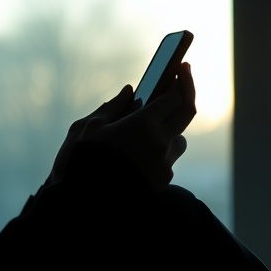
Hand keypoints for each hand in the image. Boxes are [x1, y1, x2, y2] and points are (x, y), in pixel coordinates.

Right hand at [49, 62, 195, 190]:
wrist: (87, 203)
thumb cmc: (83, 161)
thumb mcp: (90, 128)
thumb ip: (113, 107)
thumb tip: (129, 92)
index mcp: (142, 125)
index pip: (172, 97)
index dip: (178, 80)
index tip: (178, 67)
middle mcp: (160, 142)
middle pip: (186, 112)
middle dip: (187, 92)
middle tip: (183, 78)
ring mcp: (164, 164)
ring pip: (179, 139)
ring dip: (171, 128)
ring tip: (153, 124)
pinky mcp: (162, 181)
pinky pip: (167, 159)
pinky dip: (159, 150)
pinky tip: (141, 150)